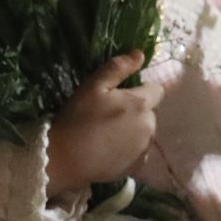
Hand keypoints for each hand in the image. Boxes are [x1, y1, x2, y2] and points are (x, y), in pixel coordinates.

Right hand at [46, 51, 162, 195]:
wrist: (63, 159)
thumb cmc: (77, 119)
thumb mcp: (92, 87)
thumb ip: (118, 68)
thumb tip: (141, 54)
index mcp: (141, 104)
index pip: (156, 90)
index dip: (140, 91)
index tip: (120, 97)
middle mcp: (150, 125)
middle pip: (150, 112)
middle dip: (135, 111)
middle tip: (108, 116)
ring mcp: (145, 147)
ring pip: (145, 132)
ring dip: (134, 130)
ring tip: (107, 134)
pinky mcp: (138, 166)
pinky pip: (140, 151)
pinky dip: (130, 149)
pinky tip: (110, 149)